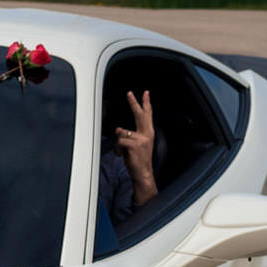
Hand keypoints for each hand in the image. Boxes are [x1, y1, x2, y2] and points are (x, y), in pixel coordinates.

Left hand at [115, 90, 158, 205]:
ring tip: (124, 152)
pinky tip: (122, 155)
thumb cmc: (139, 159)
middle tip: (129, 93)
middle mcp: (147, 134)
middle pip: (139, 114)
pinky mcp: (135, 145)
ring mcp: (141, 139)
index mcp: (148, 133)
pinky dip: (118, 149)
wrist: (143, 173)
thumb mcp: (138, 145)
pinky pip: (119, 142)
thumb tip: (119, 129)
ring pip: (121, 133)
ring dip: (119, 143)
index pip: (147, 115)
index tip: (145, 93)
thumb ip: (131, 135)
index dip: (146, 103)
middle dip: (134, 103)